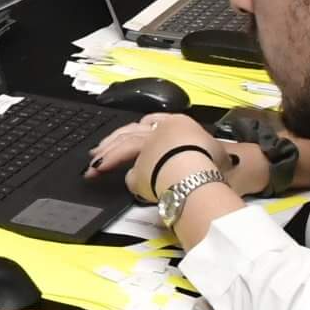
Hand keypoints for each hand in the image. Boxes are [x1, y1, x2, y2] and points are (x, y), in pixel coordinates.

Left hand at [87, 113, 261, 201]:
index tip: (126, 137)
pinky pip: (133, 175)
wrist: (199, 169)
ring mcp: (148, 146)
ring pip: (123, 147)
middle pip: (130, 132)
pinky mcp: (142, 165)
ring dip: (108, 157)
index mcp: (178, 123)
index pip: (151, 122)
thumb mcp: (215, 154)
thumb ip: (203, 155)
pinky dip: (130, 181)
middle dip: (112, 143)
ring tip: (94, 169)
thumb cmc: (214, 161)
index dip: (137, 130)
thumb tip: (206, 166)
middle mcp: (160, 130)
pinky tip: (126, 187)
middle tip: (98, 153)